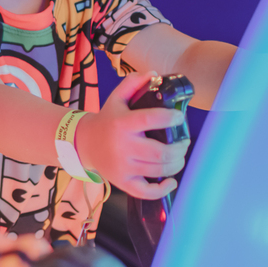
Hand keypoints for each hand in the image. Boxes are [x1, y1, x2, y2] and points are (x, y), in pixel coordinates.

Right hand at [74, 72, 187, 199]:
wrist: (83, 143)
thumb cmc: (106, 120)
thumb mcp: (116, 98)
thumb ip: (133, 83)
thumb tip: (153, 75)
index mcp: (122, 124)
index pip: (150, 119)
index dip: (170, 118)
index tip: (179, 117)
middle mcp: (122, 146)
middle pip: (160, 152)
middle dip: (180, 148)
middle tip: (184, 142)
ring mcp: (122, 166)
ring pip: (158, 170)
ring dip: (176, 164)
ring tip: (179, 156)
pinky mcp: (122, 182)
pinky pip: (146, 191)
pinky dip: (162, 189)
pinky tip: (171, 181)